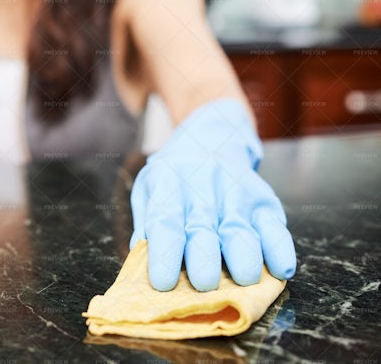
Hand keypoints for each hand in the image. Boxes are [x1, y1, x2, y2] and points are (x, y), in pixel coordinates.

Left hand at [130, 99, 295, 291]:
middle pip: (204, 229)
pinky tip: (281, 269)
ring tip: (243, 281)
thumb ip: (146, 225)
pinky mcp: (264, 199)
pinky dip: (280, 248)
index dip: (165, 255)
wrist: (210, 138)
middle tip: (204, 285)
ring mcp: (236, 192)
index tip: (163, 284)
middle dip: (205, 261)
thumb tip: (141, 261)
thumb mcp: (150, 190)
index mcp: (168, 187)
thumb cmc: (174, 178)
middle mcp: (202, 188)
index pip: (165, 223)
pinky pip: (275, 226)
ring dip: (244, 258)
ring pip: (241, 229)